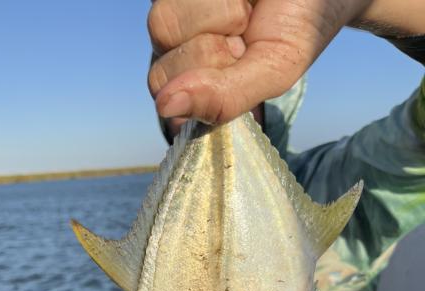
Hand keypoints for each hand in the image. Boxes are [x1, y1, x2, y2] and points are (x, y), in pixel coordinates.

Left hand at [148, 0, 424, 125]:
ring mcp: (169, 20)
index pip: (171, 113)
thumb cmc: (297, 22)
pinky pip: (173, 0)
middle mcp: (175, 59)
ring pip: (162, 29)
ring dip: (213, 18)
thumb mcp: (274, 70)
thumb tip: (166, 107)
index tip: (240, 74)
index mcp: (197, 92)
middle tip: (244, 39)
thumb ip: (226, 98)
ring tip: (242, 11)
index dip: (205, 94)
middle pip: (159, 77)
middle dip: (211, 57)